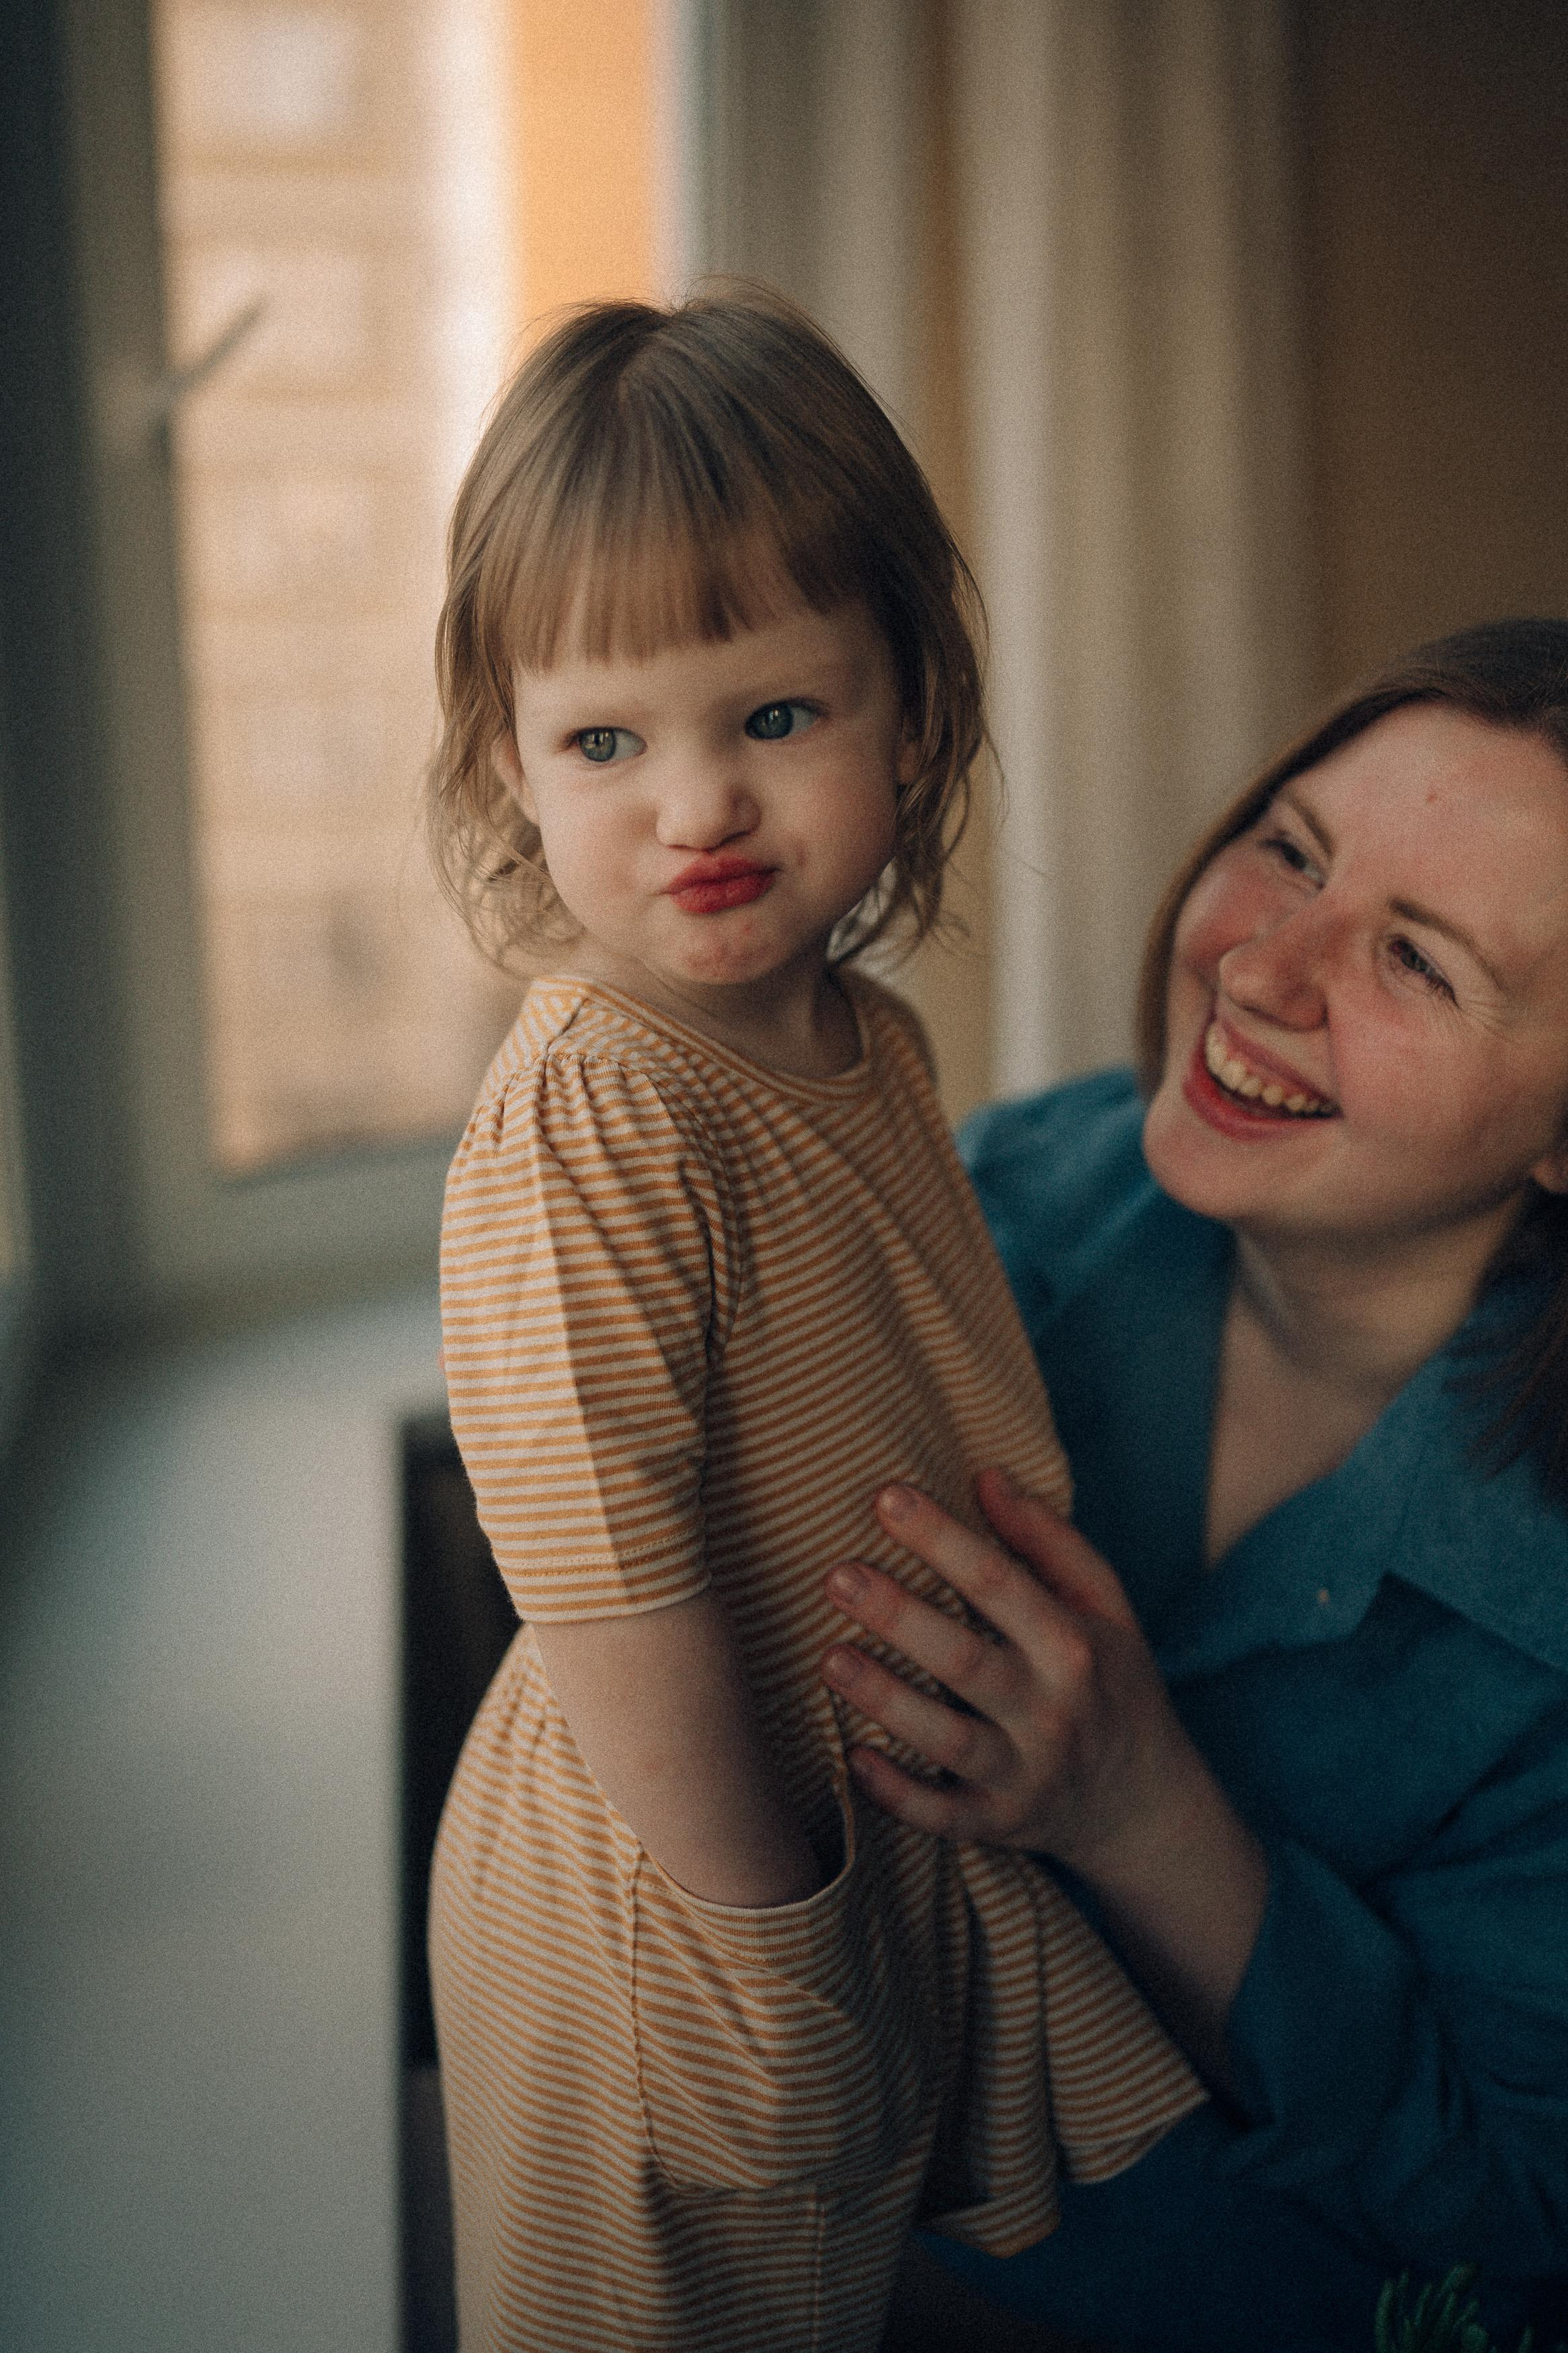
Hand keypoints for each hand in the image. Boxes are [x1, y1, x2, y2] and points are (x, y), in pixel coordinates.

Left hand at [822, 1470, 1198, 1875]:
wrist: (1144, 1802)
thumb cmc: (1110, 1680)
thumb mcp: (1105, 1606)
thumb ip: (1048, 1540)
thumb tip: (986, 1474)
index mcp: (1074, 1647)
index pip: (1002, 1583)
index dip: (943, 1538)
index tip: (887, 1497)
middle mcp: (1051, 1712)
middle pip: (966, 1661)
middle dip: (900, 1617)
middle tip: (838, 1575)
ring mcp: (1024, 1774)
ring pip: (947, 1741)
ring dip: (886, 1700)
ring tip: (830, 1657)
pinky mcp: (998, 1824)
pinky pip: (942, 1817)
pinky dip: (897, 1795)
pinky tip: (852, 1758)